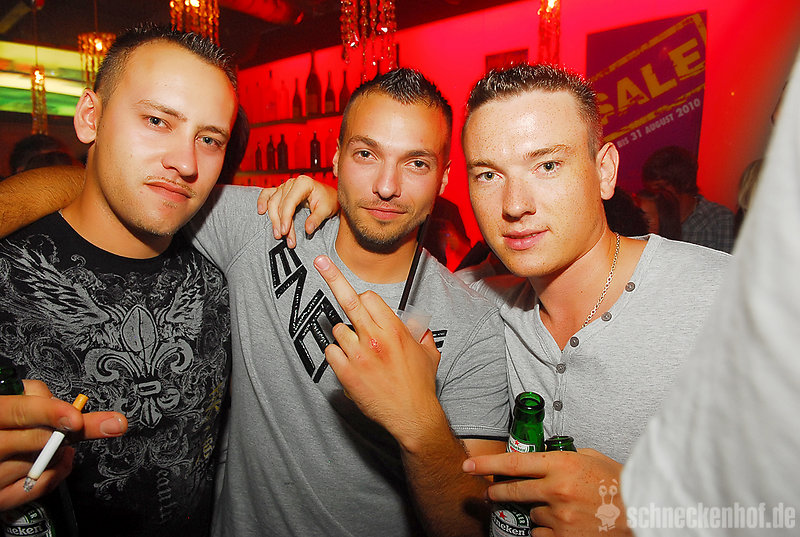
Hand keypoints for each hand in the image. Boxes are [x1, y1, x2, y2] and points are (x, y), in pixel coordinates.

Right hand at [0, 380, 126, 510]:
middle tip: (110, 424)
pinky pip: (40, 487)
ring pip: (44, 461)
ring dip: (63, 447)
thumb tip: (57, 400)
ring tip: (62, 436)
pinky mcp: (0, 498)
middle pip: (37, 440)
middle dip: (74, 432)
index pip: (20, 412)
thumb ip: (27, 397)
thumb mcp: (2, 400)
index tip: (76, 417)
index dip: (51, 413)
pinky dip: (59, 471)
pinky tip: (64, 456)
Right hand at [256, 175, 338, 247]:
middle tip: (283, 237)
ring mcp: (285, 186)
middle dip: (280, 222)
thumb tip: (308, 229)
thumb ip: (316, 219)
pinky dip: (262, 201)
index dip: (285, 218)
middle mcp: (292, 183)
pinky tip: (261, 211)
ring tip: (277, 234)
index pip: (290, 202)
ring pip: (273, 203)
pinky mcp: (281, 191)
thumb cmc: (328, 200)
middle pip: (279, 204)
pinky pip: (267, 194)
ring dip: (273, 219)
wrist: (329, 196)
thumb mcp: (326, 209)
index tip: (285, 231)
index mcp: (303, 183)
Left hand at [313, 254, 442, 452]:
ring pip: (338, 330)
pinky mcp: (346, 373)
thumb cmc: (420, 384)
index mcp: (394, 329)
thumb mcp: (428, 352)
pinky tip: (351, 365)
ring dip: (345, 337)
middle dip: (333, 277)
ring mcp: (358, 355)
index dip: (364, 300)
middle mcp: (375, 338)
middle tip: (319, 260)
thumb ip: (419, 333)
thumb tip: (415, 323)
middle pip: (348, 300)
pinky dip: (337, 356)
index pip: (368, 298)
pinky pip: (330, 352)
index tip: (362, 303)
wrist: (412, 416)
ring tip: (360, 353)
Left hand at [463, 449, 630, 536]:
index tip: (468, 466)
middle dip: (496, 491)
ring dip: (539, 512)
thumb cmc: (619, 484)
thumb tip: (543, 459)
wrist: (643, 514)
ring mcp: (559, 517)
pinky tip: (566, 525)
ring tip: (563, 510)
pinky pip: (542, 534)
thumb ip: (564, 457)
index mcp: (561, 464)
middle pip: (512, 490)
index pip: (513, 462)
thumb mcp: (591, 458)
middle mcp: (555, 490)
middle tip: (490, 492)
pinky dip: (549, 531)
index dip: (486, 465)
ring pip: (531, 514)